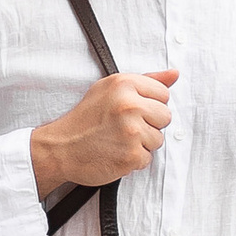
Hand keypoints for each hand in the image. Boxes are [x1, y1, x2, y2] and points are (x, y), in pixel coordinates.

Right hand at [30, 68, 177, 199]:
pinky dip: (133, 160)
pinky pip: (148, 159)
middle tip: (124, 127)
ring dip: (141, 143)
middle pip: (165, 116)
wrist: (60, 148)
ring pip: (158, 139)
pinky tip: (116, 153)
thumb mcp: (110, 88)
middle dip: (149, 124)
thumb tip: (174, 75)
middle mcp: (129, 105)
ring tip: (118, 140)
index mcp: (124, 84)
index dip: (149, 104)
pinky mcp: (131, 156)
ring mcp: (131, 132)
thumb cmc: (85, 119)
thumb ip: (146, 80)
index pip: (163, 94)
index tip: (131, 111)